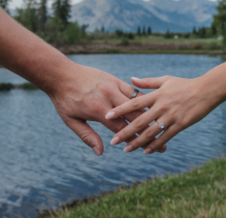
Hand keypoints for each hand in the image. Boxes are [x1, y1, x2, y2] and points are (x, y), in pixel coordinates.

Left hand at [48, 64, 166, 155]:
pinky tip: (151, 107)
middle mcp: (109, 98)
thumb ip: (87, 136)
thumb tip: (101, 152)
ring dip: (149, 116)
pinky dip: (142, 101)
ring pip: (137, 104)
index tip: (149, 150)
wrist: (61, 74)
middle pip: (135, 118)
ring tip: (161, 126)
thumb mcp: (71, 121)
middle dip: (149, 132)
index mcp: (98, 111)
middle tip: (162, 143)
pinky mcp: (115, 80)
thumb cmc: (64, 99)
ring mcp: (114, 87)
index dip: (136, 140)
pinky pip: (133, 91)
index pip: (122, 129)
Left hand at [105, 76, 220, 153]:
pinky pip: (165, 137)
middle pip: (140, 121)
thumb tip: (131, 79)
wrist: (206, 90)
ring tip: (126, 149)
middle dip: (125, 131)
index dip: (120, 110)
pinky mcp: (180, 125)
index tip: (107, 116)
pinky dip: (155, 145)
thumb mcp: (165, 80)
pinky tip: (146, 152)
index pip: (134, 102)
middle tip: (113, 141)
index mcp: (157, 95)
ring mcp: (171, 116)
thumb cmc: (184, 84)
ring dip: (137, 142)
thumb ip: (147, 82)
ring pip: (151, 132)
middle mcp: (161, 106)